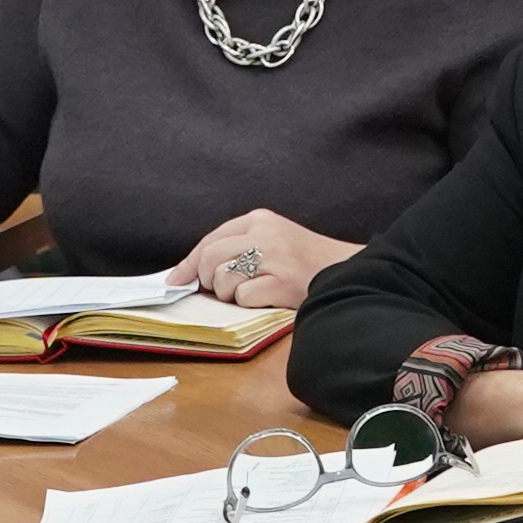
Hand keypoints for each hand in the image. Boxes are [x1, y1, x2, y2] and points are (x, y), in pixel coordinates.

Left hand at [174, 209, 347, 310]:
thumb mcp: (272, 238)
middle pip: (210, 258)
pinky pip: (243, 297)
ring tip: (250, 292)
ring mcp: (274, 258)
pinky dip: (248, 303)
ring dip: (229, 294)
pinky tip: (266, 298)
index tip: (177, 280)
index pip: (210, 239)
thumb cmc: (305, 260)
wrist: (345, 270)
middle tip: (219, 290)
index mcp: (260, 219)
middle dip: (208, 280)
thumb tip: (192, 272)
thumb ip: (238, 246)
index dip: (189, 263)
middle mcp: (265, 234)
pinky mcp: (281, 283)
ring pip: (223, 279)